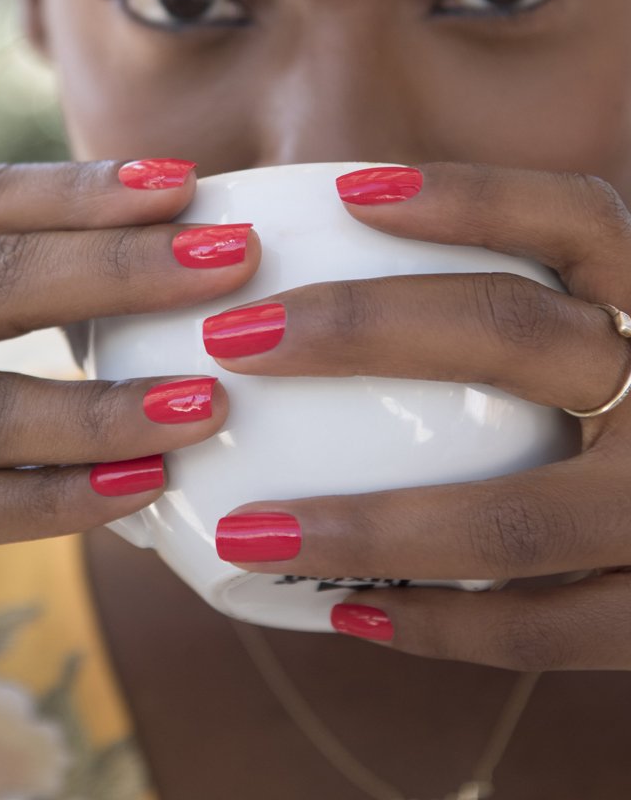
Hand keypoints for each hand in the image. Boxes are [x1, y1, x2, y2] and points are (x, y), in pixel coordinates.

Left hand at [210, 162, 630, 669]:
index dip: (469, 197)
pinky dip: (441, 628)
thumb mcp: (595, 344)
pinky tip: (348, 612)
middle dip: (359, 328)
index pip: (575, 221)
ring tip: (247, 535)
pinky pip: (547, 630)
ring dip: (369, 527)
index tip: (348, 194)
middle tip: (233, 340)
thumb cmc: (617, 414)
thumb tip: (334, 246)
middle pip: (516, 334)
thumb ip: (505, 306)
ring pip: (518, 518)